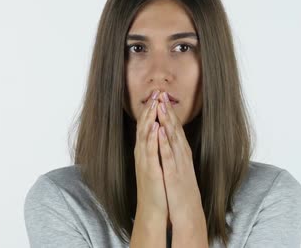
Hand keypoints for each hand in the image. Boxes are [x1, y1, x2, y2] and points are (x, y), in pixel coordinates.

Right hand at [133, 90, 167, 220]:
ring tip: (154, 103)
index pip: (147, 125)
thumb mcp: (155, 163)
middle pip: (144, 126)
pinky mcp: (150, 170)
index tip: (157, 94)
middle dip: (150, 108)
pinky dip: (153, 139)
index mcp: (145, 151)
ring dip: (150, 119)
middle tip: (155, 92)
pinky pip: (151, 151)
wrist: (153, 208)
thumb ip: (154, 148)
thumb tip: (158, 133)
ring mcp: (145, 161)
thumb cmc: (156, 186)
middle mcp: (142, 153)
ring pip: (146, 135)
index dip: (151, 109)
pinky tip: (156, 128)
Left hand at [156, 92, 205, 230]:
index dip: (169, 113)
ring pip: (172, 138)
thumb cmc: (182, 192)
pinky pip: (168, 155)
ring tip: (161, 105)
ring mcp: (179, 164)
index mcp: (182, 154)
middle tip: (161, 93)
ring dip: (167, 121)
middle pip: (175, 129)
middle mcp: (182, 156)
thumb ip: (177, 155)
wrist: (188, 213)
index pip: (176, 129)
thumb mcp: (180, 169)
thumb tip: (172, 143)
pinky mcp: (173, 173)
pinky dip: (164, 142)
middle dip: (168, 111)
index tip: (163, 98)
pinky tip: (160, 130)